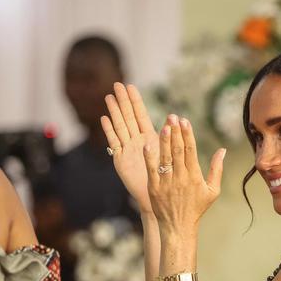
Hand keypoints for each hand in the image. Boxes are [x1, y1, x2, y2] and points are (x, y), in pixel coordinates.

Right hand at [101, 83, 158, 213]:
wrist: (158, 196)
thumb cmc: (167, 177)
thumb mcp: (170, 153)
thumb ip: (170, 136)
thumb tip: (176, 117)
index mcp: (150, 138)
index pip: (141, 115)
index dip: (136, 101)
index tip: (130, 86)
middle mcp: (137, 141)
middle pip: (128, 117)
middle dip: (123, 101)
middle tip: (117, 84)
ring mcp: (128, 149)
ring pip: (120, 127)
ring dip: (114, 112)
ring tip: (109, 97)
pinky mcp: (120, 160)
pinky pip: (115, 142)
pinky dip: (109, 131)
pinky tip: (104, 118)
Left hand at [143, 114, 224, 238]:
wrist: (178, 227)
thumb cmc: (197, 208)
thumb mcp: (212, 191)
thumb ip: (217, 169)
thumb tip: (223, 150)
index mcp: (195, 177)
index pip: (191, 151)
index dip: (188, 134)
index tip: (185, 121)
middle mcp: (181, 178)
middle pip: (178, 151)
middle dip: (175, 132)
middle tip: (172, 116)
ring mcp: (167, 183)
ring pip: (165, 157)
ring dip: (164, 141)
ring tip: (164, 125)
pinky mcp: (154, 188)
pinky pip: (152, 170)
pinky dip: (150, 157)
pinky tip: (148, 144)